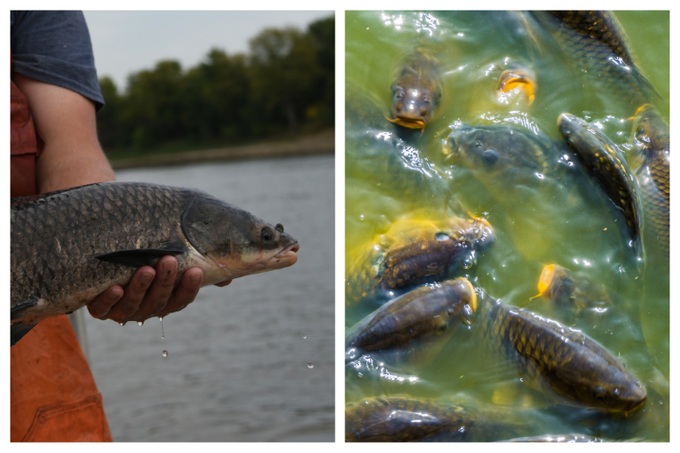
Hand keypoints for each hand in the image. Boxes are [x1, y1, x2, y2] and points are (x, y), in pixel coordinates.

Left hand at [88, 256, 221, 322]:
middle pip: (158, 303)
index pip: (181, 299)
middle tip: (169, 260)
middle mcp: (145, 307)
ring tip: (145, 269)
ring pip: (132, 307)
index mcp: (165, 299)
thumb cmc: (145, 250)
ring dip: (140, 289)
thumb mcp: (174, 252)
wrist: (98, 250)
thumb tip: (228, 276)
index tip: (196, 270)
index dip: (189, 288)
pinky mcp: (97, 306)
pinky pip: (101, 308)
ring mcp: (121, 309)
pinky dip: (108, 300)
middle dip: (165, 283)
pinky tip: (116, 287)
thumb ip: (199, 261)